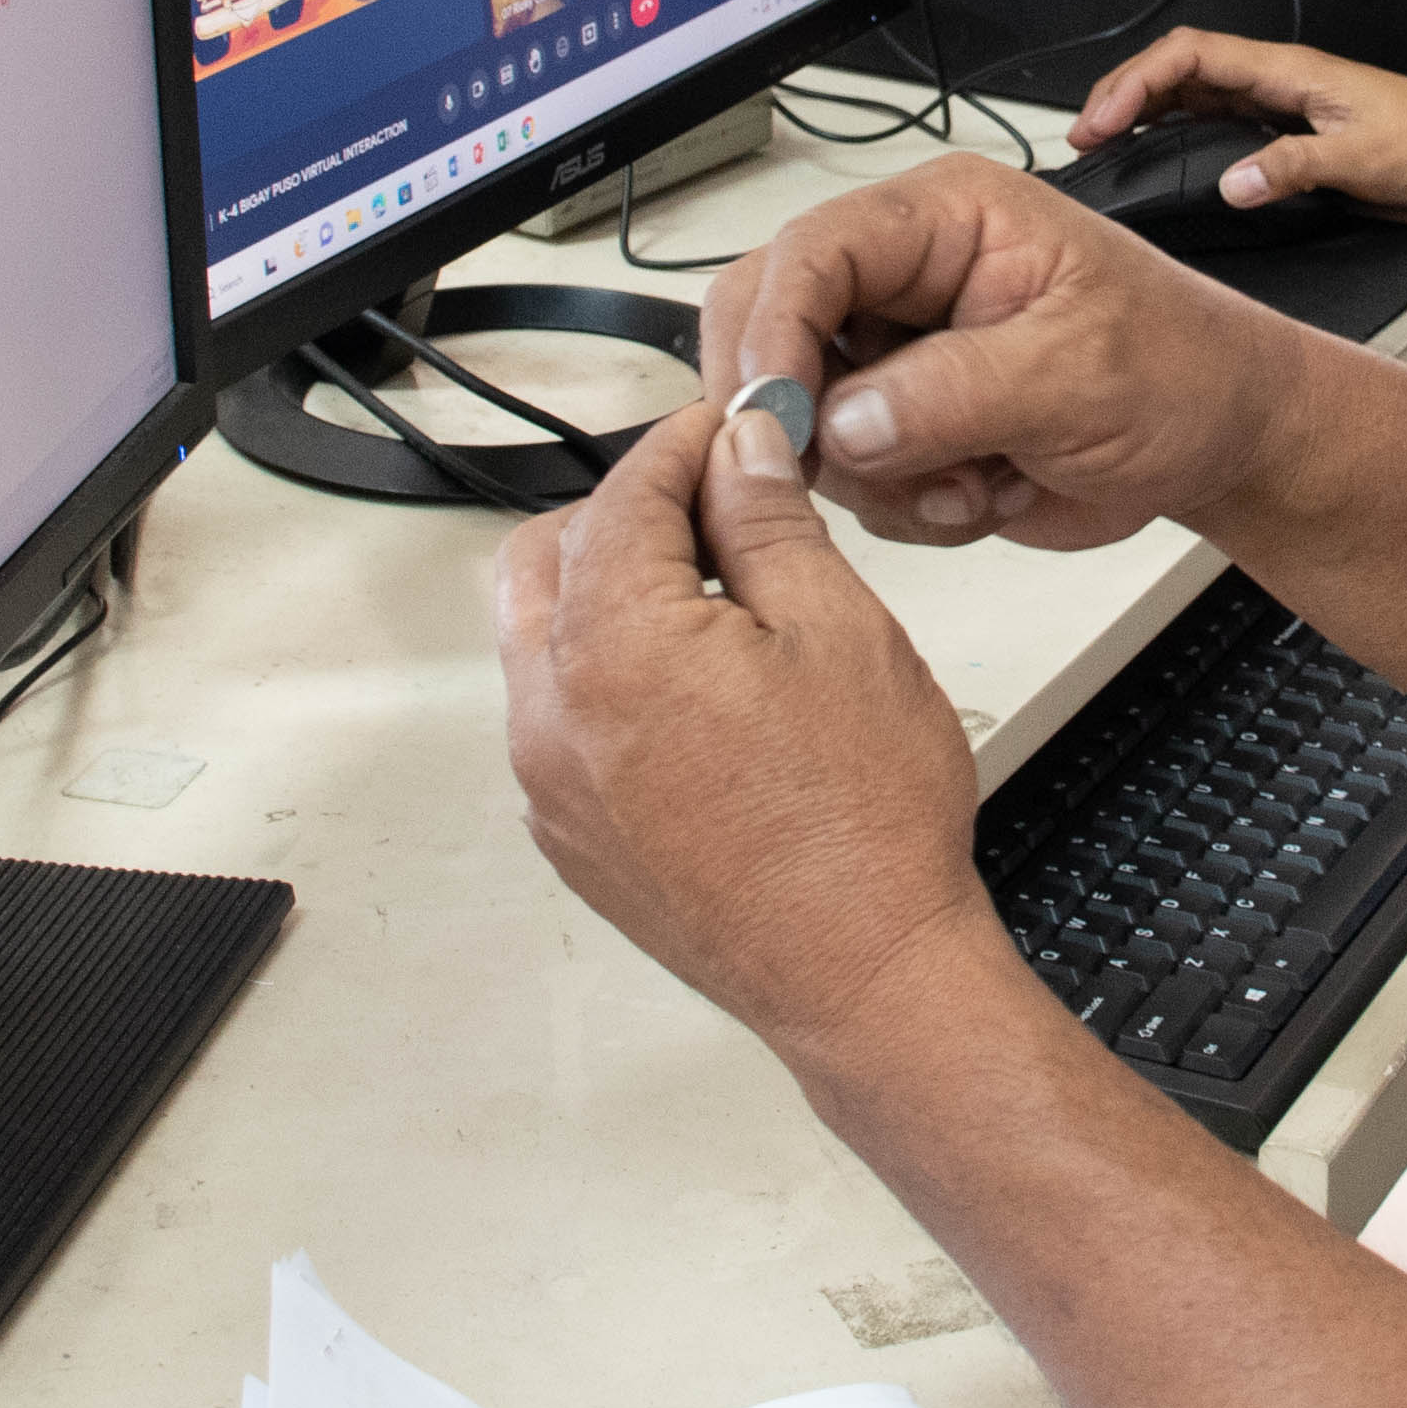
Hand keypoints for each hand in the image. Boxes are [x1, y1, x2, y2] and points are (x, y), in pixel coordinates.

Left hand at [493, 397, 1017, 1066]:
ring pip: (542, 641)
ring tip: (718, 602)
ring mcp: (552, 786)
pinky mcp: (572, 837)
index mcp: (612, 647)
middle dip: (626, 514)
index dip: (683, 446)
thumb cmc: (864, 824)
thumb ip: (768, 523)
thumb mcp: (840, 629)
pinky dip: (606, 679)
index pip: (622, 496)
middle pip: (549, 557)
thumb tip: (738, 452)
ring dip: (608, 597)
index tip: (730, 432)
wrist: (864, 976)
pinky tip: (699, 691)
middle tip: (720, 508)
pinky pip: (559, 722)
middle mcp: (552, 715)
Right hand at [702, 152, 1315, 552]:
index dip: (775, 333)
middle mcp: (906, 278)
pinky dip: (908, 508)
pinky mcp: (905, 426)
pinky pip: (849, 479)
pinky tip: (987, 493)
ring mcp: (899, 356)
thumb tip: (838, 423)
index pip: (812, 253)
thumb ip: (954, 392)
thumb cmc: (1184, 367)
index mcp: (946, 218)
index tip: (777, 418)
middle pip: (770, 326)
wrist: (1224, 438)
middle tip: (863, 469)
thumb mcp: (1081, 369)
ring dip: (880, 478)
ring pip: (803, 420)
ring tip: (982, 480)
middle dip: (807, 414)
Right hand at [1067, 29, 1406, 211]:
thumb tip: (1231, 182)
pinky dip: (1175, 128)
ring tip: (1104, 144)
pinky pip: (1216, 116)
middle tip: (1084, 137)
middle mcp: (1278, 78)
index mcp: (1289, 71)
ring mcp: (1280, 100)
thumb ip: (1296, 168)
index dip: (1138, 81)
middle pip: (1179, 67)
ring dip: (1143, 110)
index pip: (1192, 56)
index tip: (1104, 120)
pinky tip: (1158, 153)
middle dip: (1123, 93)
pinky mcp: (1287, 125)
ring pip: (1192, 91)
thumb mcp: (1367, 158)